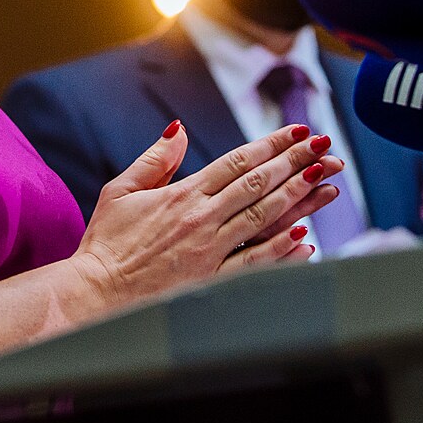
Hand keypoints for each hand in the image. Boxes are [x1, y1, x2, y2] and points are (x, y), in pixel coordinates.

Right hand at [73, 122, 342, 307]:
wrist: (96, 293)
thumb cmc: (106, 244)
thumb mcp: (122, 190)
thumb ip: (155, 160)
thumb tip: (178, 129)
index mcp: (182, 194)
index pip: (237, 161)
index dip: (271, 144)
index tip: (297, 132)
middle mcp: (202, 218)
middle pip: (259, 184)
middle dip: (296, 163)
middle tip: (325, 148)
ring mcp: (210, 250)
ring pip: (264, 217)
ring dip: (299, 198)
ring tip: (327, 183)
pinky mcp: (211, 281)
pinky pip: (255, 263)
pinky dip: (281, 250)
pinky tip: (305, 238)